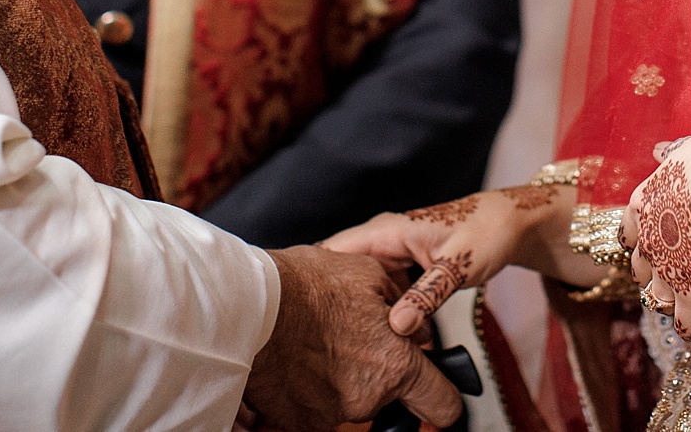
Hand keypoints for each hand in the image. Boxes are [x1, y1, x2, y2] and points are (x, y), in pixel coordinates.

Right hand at [238, 245, 463, 431]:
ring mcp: (331, 415)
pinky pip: (314, 409)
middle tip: (348, 341)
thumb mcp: (368, 273)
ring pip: (348, 400)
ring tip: (314, 344)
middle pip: (387, 395)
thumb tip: (412, 320)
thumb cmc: (302, 286)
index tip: (440, 398)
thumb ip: (400, 302)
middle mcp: (367, 397)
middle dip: (375, 371)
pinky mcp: (298, 422)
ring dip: (339, 378)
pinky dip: (309, 390)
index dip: (444, 399)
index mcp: (395, 363)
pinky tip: (296, 360)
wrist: (246, 306)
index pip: (441, 404)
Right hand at [324, 184, 596, 334]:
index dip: (316, 278)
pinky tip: (388, 339)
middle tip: (335, 341)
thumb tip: (397, 328)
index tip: (305, 312)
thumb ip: (427, 294)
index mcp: (386, 231)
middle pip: (343, 275)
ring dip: (363, 314)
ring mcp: (391, 256)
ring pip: (363, 289)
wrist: (511, 224)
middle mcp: (382, 241)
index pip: (333, 251)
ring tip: (357, 344)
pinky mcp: (403, 271)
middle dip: (338, 305)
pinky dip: (384, 315)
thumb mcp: (457, 265)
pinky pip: (382, 295)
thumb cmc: (487, 232)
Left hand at [622, 129, 690, 346]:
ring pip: (658, 300)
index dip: (645, 239)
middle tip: (687, 272)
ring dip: (677, 302)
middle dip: (660, 273)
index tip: (665, 240)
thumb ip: (674, 154)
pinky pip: (687, 326)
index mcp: (643, 202)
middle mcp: (647, 241)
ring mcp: (667, 273)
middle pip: (642, 269)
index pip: (629, 232)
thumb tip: (658, 151)